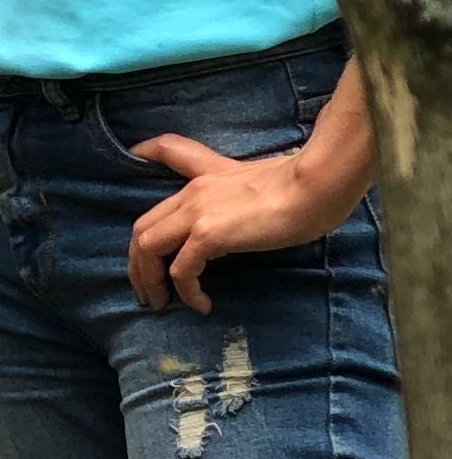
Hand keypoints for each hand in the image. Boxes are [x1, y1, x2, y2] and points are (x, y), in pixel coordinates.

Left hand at [127, 131, 369, 312]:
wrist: (320, 184)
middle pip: (142, 227)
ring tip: (163, 303)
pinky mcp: (208, 234)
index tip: (139, 170)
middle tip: (149, 290)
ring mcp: (197, 213)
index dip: (144, 155)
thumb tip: (239, 219)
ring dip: (150, 280)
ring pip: (148, 249)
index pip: (168, 154)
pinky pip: (181, 271)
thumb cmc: (305, 187)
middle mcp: (192, 193)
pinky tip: (202, 304)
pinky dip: (186, 291)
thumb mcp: (264, 181)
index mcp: (206, 177)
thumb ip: (240, 192)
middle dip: (138, 263)